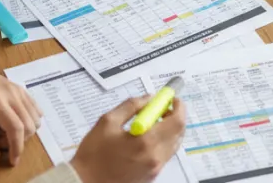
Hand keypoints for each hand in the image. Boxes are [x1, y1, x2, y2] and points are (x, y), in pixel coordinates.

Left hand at [0, 57, 42, 166]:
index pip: (15, 127)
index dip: (17, 147)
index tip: (13, 161)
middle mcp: (11, 93)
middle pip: (29, 125)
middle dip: (16, 140)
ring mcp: (18, 89)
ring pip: (35, 118)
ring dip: (23, 130)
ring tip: (0, 126)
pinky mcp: (20, 88)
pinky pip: (34, 108)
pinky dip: (27, 120)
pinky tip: (11, 119)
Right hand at [70, 97, 186, 182]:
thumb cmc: (94, 153)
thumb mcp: (108, 121)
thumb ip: (131, 106)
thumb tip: (149, 98)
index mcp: (146, 142)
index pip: (176, 121)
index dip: (178, 106)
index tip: (172, 97)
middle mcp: (155, 157)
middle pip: (179, 133)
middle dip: (175, 116)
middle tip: (162, 108)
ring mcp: (155, 169)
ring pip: (173, 144)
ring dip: (168, 129)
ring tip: (151, 122)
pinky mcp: (152, 176)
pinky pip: (165, 154)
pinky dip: (162, 142)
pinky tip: (145, 137)